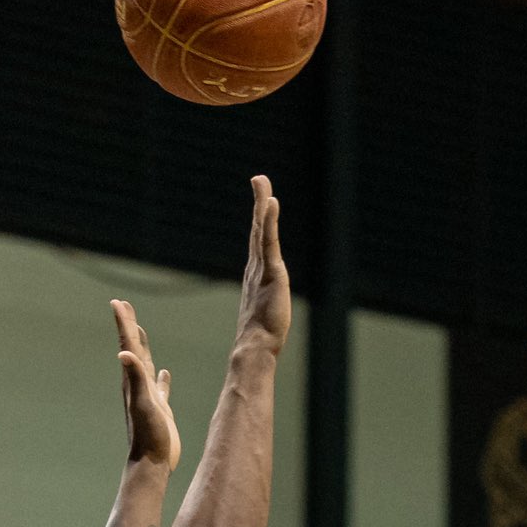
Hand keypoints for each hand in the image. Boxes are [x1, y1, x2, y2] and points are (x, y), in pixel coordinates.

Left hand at [114, 302, 179, 471]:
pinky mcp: (160, 409)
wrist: (152, 463)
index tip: (117, 302)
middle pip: (132, 349)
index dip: (124, 324)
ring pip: (144, 365)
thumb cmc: (148, 436)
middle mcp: (138, 386)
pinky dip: (161, 378)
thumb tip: (124, 354)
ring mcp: (149, 397)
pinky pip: (160, 388)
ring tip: (140, 330)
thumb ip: (136, 378)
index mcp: (133, 381)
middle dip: (129, 327)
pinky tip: (163, 373)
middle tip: (123, 306)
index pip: (128, 345)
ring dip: (142, 347)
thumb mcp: (143, 404)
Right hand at [235, 176, 290, 356]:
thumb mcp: (265, 316)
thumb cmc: (260, 338)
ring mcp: (262, 268)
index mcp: (255, 275)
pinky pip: (269, 241)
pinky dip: (268, 221)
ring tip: (261, 181)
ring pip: (261, 229)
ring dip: (262, 203)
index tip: (262, 203)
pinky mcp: (270, 272)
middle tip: (258, 179)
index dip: (260, 221)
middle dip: (259, 202)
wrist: (255, 347)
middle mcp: (255, 267)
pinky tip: (270, 203)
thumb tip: (263, 326)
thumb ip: (264, 311)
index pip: (259, 242)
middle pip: (258, 228)